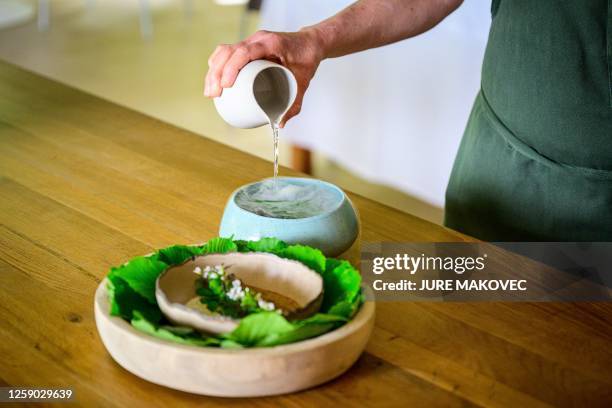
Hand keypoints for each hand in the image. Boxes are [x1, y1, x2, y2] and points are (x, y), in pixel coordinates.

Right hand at [204, 29, 323, 126]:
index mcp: (270, 43)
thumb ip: (294, 104)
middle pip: (228, 51)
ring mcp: (250, 41)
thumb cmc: (307, 61)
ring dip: (213, 70)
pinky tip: (214, 82)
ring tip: (210, 92)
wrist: (309, 44)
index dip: (232, 67)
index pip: (245, 51)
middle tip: (214, 94)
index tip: (226, 86)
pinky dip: (217, 67)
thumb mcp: (303, 83)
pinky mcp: (246, 46)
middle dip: (217, 73)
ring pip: (223, 51)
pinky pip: (226, 53)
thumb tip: (279, 123)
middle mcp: (257, 39)